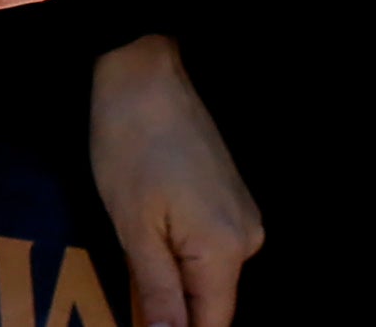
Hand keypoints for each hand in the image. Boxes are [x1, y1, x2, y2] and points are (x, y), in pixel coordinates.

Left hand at [90, 35, 261, 326]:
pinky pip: (207, 247)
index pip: (213, 322)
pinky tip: (148, 243)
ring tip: (131, 274)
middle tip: (128, 305)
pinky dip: (178, 254)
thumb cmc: (129, 144)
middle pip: (211, 300)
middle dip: (172, 310)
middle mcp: (246, 239)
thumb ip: (157, 289)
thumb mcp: (133, 224)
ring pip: (207, 274)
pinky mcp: (228, 200)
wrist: (145, 75)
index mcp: (225, 250)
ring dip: (173, 281)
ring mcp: (242, 217)